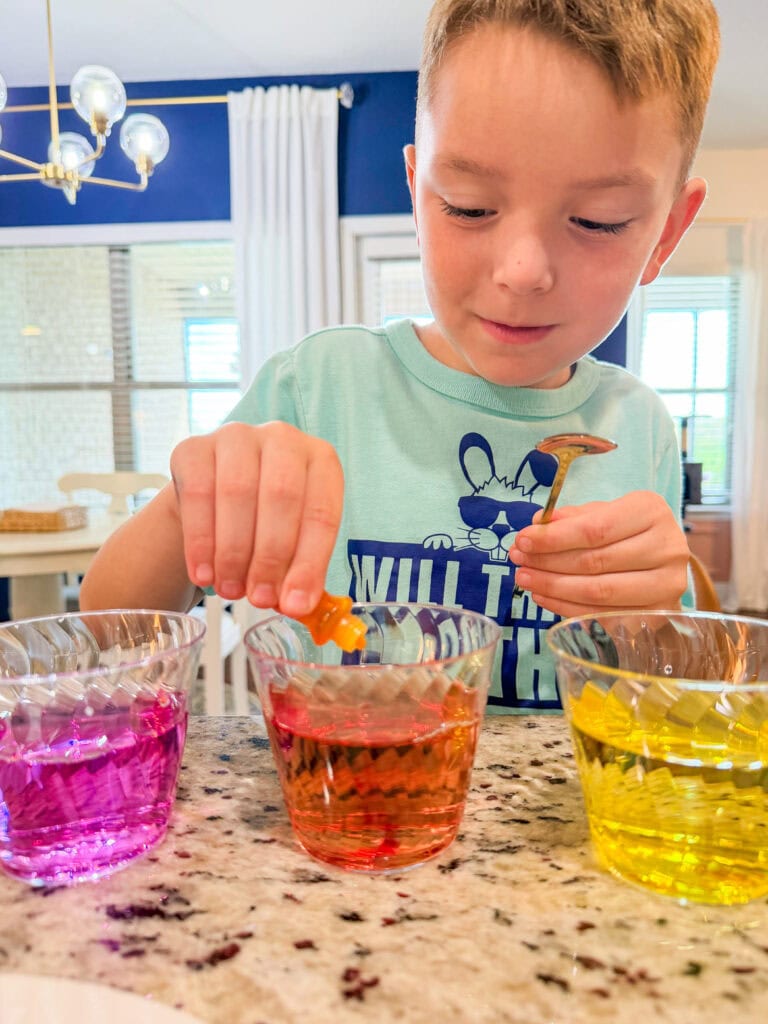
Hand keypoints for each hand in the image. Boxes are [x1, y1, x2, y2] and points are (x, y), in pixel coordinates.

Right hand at [170, 420, 343, 616]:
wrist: (213, 494)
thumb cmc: (265, 518)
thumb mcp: (293, 539)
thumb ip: (299, 570)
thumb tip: (297, 605)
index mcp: (320, 460)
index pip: (322, 511)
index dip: (310, 562)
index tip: (296, 603)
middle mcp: (282, 438)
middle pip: (280, 496)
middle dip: (270, 557)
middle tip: (260, 599)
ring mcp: (236, 437)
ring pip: (237, 493)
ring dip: (234, 553)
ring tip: (231, 591)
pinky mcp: (194, 448)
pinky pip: (197, 494)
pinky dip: (200, 541)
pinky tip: (203, 574)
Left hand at [509, 490, 689, 617]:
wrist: (663, 558)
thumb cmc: (626, 529)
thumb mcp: (602, 512)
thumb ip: (571, 518)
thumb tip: (536, 524)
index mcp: (651, 512)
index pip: (594, 530)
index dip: (553, 538)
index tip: (523, 540)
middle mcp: (666, 548)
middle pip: (594, 562)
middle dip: (548, 562)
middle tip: (518, 561)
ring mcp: (665, 585)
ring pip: (598, 592)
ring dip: (553, 587)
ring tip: (525, 579)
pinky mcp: (656, 615)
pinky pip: (601, 615)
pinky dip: (566, 607)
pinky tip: (543, 596)